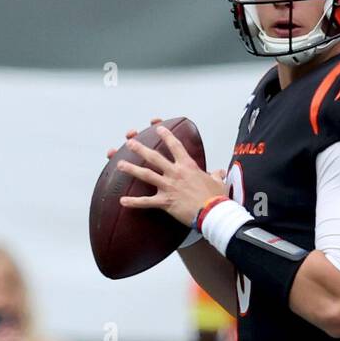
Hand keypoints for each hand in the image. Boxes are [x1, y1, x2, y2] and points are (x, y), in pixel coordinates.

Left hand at [112, 122, 226, 229]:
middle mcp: (176, 173)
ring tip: (119, 164)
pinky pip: (146, 202)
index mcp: (188, 166)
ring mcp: (169, 187)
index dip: (166, 135)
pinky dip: (134, 202)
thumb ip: (216, 175)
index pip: (175, 146)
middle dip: (140, 148)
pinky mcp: (165, 202)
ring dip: (131, 169)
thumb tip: (220, 172)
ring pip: (146, 175)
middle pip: (154, 157)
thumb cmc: (217, 197)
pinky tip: (122, 201)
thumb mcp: (218, 182)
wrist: (213, 212)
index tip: (157, 128)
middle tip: (129, 142)